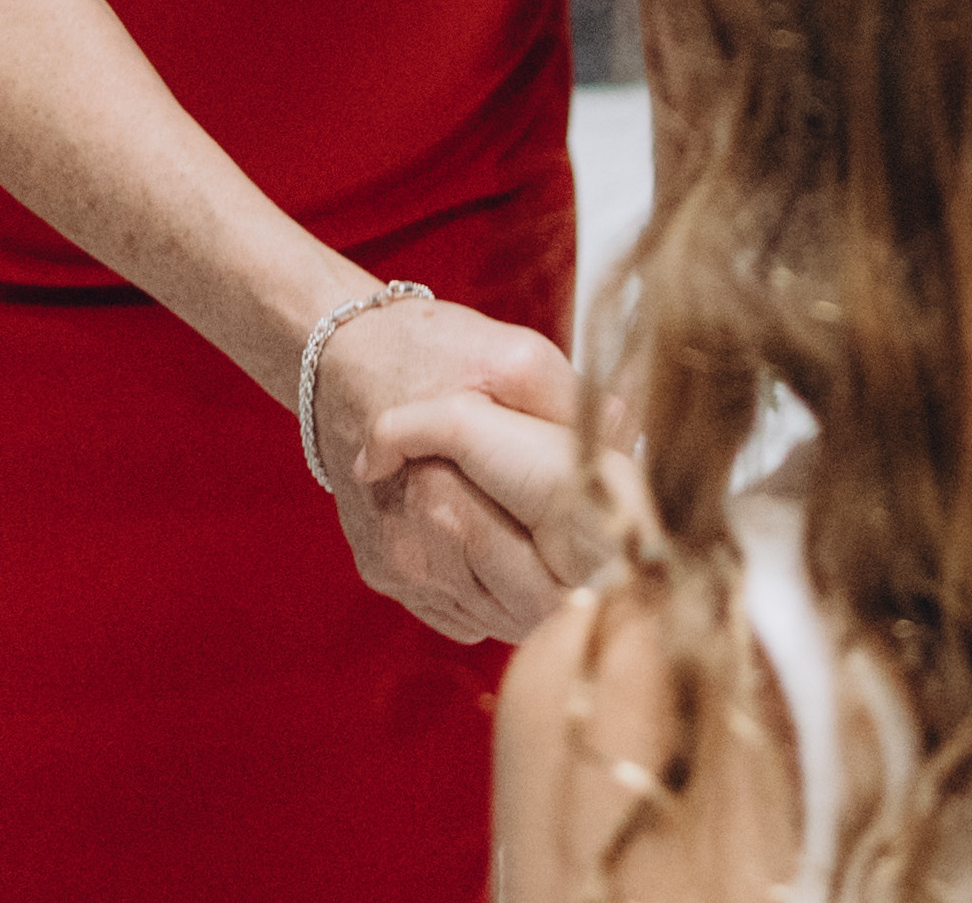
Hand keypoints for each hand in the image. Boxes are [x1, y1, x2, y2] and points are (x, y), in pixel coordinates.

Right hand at [309, 292, 583, 642]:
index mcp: (445, 502)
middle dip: (567, 589)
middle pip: (522, 616)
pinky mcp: (383, 575)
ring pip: (491, 621)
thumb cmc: (432, 351)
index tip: (618, 557)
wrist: (340, 356)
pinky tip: (501, 549)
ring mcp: (397, 568)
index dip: (591, 578)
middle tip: (598, 555)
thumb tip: (630, 443)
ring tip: (552, 547)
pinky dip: (487, 594)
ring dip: (528, 597)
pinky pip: (457, 615)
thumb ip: (571, 404)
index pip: (543, 591)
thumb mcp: (515, 357)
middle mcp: (414, 548)